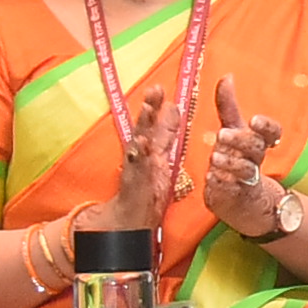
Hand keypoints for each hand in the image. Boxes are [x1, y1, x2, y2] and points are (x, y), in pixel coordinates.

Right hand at [97, 84, 186, 240]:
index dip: (157, 107)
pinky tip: (140, 141)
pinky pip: (138, 165)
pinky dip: (139, 153)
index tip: (159, 89)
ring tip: (147, 108)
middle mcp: (142, 154)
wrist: (132, 218)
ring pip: (139, 141)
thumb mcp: (162, 158)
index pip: (155, 124)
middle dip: (149, 109)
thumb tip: (175, 109)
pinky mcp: (137, 180)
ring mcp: (138, 166)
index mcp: (150, 149)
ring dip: (142, 125)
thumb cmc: (149, 188)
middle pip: (145, 127)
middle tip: (155, 89)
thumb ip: (167, 135)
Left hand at [200, 72, 299, 238]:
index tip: (255, 120)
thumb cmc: (237, 162)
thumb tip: (227, 76)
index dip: (267, 126)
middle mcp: (255, 160)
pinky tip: (212, 178)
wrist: (245, 204)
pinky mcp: (236, 198)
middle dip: (241, 140)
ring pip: (245, 169)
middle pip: (256, 147)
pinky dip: (221, 183)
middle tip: (223, 135)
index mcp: (257, 144)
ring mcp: (247, 181)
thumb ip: (229, 107)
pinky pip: (231, 190)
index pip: (272, 132)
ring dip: (230, 162)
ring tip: (216, 158)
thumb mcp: (232, 133)